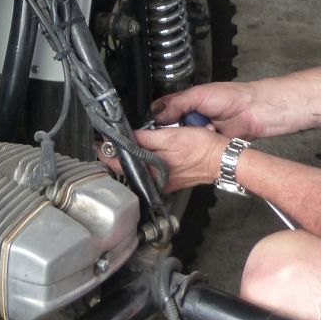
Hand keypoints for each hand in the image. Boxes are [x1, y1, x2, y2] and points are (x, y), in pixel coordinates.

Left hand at [112, 125, 229, 193]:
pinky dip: (144, 160)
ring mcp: (164, 181)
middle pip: (129, 168)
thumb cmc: (201, 149)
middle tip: (105, 143)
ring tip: (119, 146)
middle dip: (116, 156)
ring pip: (140, 169)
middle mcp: (157, 181)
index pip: (121, 165)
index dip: (107, 153)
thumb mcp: (168, 137)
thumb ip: (144, 139)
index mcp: (153, 173)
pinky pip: (152, 169)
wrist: (222, 158)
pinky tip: (142, 152)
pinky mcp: (172, 178)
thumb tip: (124, 137)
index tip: (98, 144)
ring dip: (129, 158)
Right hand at [148, 82, 264, 139]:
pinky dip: (197, 143)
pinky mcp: (206, 142)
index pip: (162, 108)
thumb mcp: (198, 95)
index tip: (151, 124)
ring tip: (194, 129)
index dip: (155, 115)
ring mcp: (198, 129)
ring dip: (186, 135)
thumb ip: (177, 104)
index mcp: (184, 100)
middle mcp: (189, 115)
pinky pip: (195, 146)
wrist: (252, 112)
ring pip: (182, 137)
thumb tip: (159, 116)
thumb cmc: (229, 96)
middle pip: (169, 125)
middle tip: (172, 129)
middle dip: (170, 129)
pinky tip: (204, 136)